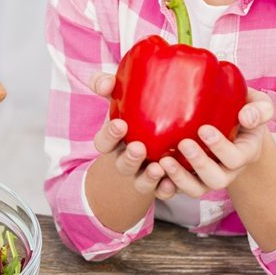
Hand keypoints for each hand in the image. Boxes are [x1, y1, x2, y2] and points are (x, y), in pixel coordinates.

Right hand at [90, 72, 177, 199]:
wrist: (154, 139)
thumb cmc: (133, 115)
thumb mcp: (119, 98)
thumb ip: (108, 85)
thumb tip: (106, 82)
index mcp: (114, 141)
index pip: (104, 142)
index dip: (109, 135)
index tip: (120, 124)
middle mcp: (126, 161)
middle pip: (122, 165)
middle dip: (129, 158)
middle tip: (139, 147)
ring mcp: (143, 175)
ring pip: (141, 182)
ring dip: (148, 178)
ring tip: (158, 168)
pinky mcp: (161, 184)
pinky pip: (162, 192)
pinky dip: (165, 190)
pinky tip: (171, 184)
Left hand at [156, 88, 274, 197]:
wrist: (229, 123)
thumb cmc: (243, 110)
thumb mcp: (257, 105)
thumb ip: (260, 109)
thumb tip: (246, 117)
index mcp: (245, 153)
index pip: (236, 158)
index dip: (220, 147)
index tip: (203, 129)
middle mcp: (227, 170)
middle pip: (216, 179)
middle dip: (200, 164)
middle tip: (184, 143)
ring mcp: (207, 177)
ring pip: (196, 189)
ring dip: (180, 178)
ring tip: (164, 160)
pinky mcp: (189, 178)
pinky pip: (177, 190)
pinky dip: (166, 186)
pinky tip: (154, 171)